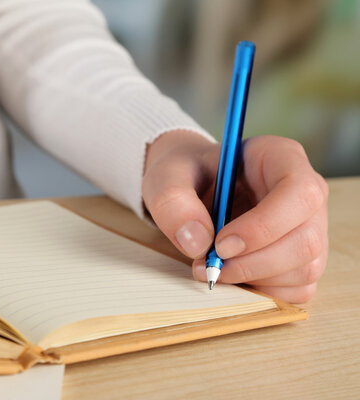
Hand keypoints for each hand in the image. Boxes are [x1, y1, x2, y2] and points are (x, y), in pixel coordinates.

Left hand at [142, 130, 327, 302]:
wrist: (192, 186)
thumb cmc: (187, 174)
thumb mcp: (167, 176)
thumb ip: (174, 202)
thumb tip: (197, 243)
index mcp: (282, 158)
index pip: (299, 194)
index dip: (263, 227)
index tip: (221, 245)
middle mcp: (306, 194)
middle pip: (305, 240)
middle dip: (253, 263)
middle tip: (208, 265)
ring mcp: (310, 228)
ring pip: (304, 268)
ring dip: (253, 279)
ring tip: (212, 268)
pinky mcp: (303, 258)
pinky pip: (298, 288)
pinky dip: (261, 291)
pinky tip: (231, 275)